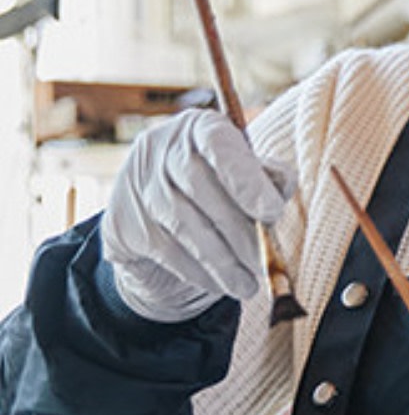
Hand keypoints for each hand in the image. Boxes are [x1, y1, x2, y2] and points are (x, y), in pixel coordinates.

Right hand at [100, 108, 293, 321]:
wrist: (164, 229)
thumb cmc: (223, 197)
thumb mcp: (250, 182)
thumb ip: (269, 180)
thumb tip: (281, 185)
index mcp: (199, 129)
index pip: (218, 143)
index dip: (245, 178)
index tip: (272, 212)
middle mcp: (161, 148)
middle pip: (200, 188)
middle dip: (240, 232)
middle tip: (265, 264)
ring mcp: (135, 183)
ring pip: (183, 224)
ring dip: (222, 261)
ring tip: (249, 285)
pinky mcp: (122, 222)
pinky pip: (165, 250)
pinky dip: (198, 271)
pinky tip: (220, 284)